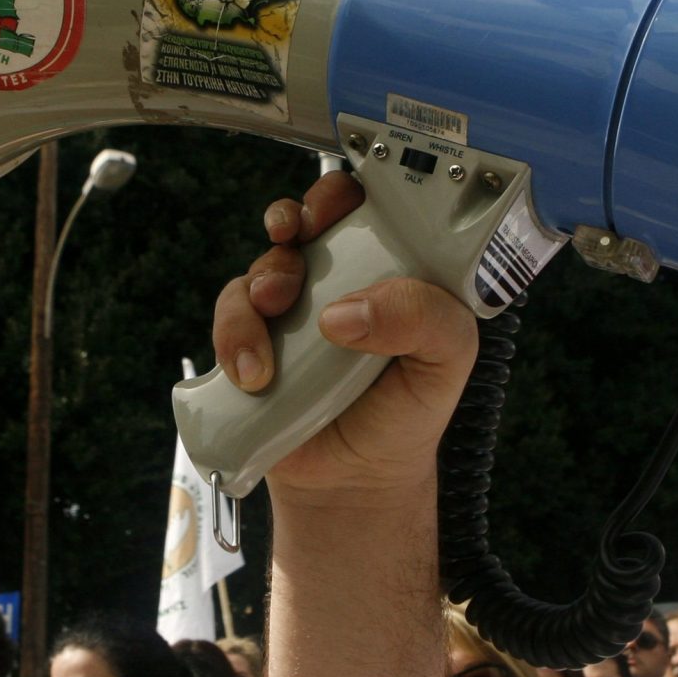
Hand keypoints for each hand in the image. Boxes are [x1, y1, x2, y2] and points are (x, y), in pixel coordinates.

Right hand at [211, 170, 479, 505]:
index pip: (370, 206)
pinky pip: (230, 313)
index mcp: (391, 269)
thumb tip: (344, 311)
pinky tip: (256, 373)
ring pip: (262, 263)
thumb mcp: (446, 359)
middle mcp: (338, 279)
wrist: (353, 483)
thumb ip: (423, 318)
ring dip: (264, 278)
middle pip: (304, 217)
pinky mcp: (252, 341)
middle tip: (294, 235)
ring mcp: (291, 310)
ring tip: (274, 310)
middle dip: (292, 215)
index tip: (335, 205)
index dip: (348, 192)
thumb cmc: (408, 412)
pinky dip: (235, 334)